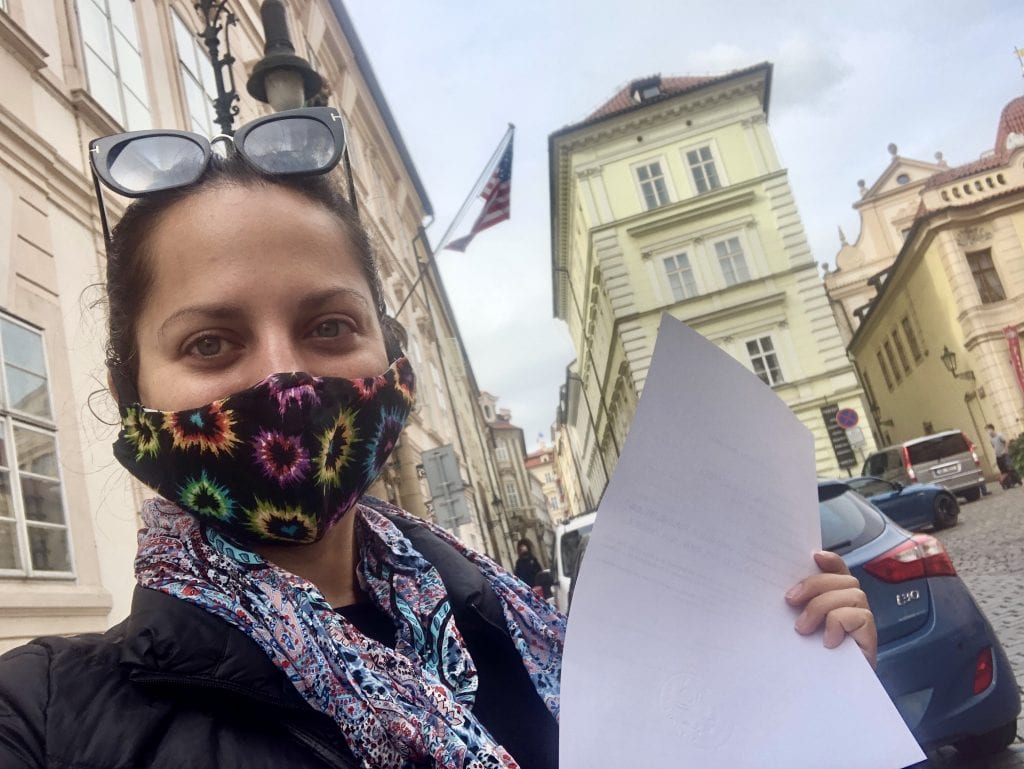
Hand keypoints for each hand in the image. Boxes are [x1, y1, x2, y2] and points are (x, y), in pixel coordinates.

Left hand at [785, 550, 876, 667]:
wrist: (826, 694)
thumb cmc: (810, 659)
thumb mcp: (801, 626)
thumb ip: (800, 606)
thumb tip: (788, 592)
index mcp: (836, 599)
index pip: (840, 570)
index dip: (831, 560)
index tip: (814, 556)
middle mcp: (854, 607)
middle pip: (844, 579)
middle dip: (814, 585)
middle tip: (790, 601)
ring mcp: (864, 623)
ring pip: (851, 594)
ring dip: (821, 606)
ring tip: (803, 628)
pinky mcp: (870, 638)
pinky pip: (858, 616)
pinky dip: (838, 622)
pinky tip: (827, 641)